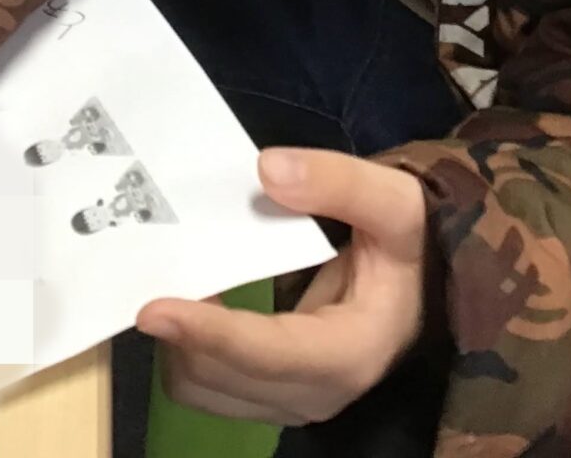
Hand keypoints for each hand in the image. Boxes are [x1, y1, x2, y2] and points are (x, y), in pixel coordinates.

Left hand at [136, 149, 429, 426]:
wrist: (421, 286)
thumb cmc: (407, 246)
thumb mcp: (396, 202)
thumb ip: (340, 182)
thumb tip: (267, 169)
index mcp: (350, 354)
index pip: (266, 354)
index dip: (208, 333)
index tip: (153, 307)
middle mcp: (315, 394)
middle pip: (219, 376)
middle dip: (178, 332)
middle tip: (148, 272)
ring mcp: (288, 402)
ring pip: (200, 387)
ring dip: (174, 343)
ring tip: (169, 282)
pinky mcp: (266, 396)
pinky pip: (201, 384)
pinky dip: (182, 348)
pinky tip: (187, 300)